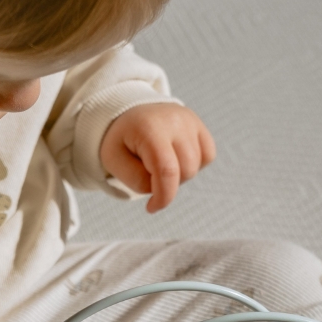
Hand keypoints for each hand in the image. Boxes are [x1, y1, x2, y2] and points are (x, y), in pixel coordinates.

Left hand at [100, 103, 215, 212]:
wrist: (129, 114)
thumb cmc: (121, 140)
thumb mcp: (114, 161)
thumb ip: (137, 180)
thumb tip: (162, 189)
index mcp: (149, 129)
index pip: (167, 171)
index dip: (163, 196)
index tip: (151, 207)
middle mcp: (175, 120)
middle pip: (185, 171)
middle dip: (168, 184)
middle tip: (149, 175)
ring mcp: (190, 121)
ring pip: (197, 166)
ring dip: (180, 175)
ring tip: (161, 165)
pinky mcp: (199, 124)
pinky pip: (208, 156)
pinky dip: (194, 165)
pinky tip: (176, 159)